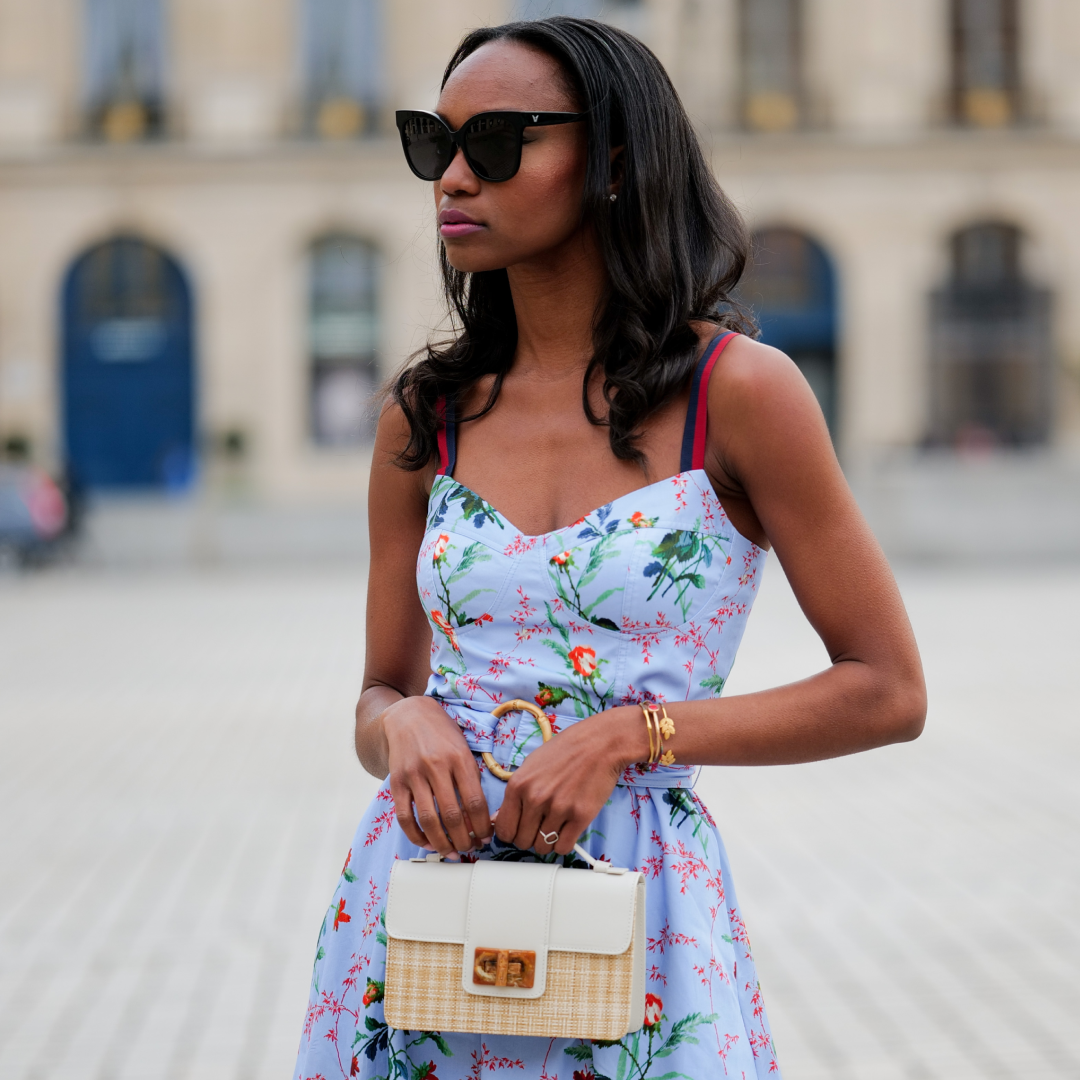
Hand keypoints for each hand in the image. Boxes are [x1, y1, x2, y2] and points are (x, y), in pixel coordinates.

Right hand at [384, 696, 492, 854]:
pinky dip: (415, 835)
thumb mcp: (463, 748)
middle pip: (452, 815)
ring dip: (441, 843)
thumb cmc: (442, 734)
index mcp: (459, 758)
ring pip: (428, 820)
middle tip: (469, 849)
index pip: (474, 801)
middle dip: (463, 839)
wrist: (407, 716)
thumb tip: (481, 817)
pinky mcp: (396, 782)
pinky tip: (426, 842)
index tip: (487, 837)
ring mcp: (414, 775)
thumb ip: (471, 778)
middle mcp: (436, 766)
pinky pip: (404, 816)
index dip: (482, 826)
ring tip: (451, 852)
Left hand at [493, 706, 643, 855]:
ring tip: (555, 827)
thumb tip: (498, 818)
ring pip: (542, 847)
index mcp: (519, 785)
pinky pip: (563, 847)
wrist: (599, 743)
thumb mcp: (531, 765)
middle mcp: (535, 798)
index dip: (510, 833)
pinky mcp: (580, 816)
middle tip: (539, 828)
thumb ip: (515, 793)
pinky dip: (563, 844)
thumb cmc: (566, 751)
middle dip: (529, 838)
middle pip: (522, 841)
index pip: (503, 828)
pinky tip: (566, 831)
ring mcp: (558, 808)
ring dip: (547, 842)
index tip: (518, 831)